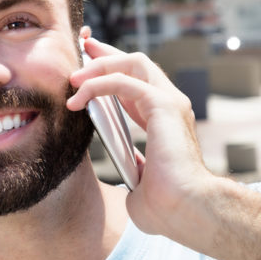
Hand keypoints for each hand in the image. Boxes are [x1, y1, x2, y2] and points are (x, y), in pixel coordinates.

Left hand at [67, 38, 216, 241]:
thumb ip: (135, 171)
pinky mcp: (164, 106)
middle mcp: (170, 105)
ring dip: (99, 65)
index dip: (111, 71)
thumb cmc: (167, 208)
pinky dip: (99, 83)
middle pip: (136, 63)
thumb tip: (129, 178)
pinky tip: (79, 95)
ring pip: (132, 63)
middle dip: (105, 53)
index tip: (86, 67)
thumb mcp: (140, 183)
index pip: (136, 84)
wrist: (187, 211)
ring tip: (73, 78)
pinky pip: (124, 82)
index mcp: (164, 120)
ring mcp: (170, 102)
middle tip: (80, 47)